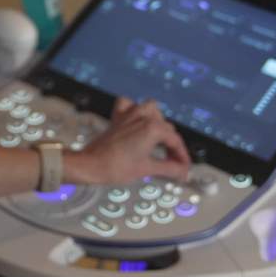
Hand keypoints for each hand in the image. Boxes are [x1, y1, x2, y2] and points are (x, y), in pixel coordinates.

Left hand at [67, 98, 190, 184]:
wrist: (90, 165)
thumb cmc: (115, 167)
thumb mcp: (147, 169)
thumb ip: (169, 169)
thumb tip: (182, 172)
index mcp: (152, 128)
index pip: (175, 141)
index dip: (182, 156)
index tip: (184, 168)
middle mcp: (142, 117)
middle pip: (167, 128)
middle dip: (172, 146)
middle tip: (173, 163)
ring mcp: (129, 115)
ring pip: (152, 109)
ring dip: (158, 123)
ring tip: (159, 140)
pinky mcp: (118, 118)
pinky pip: (128, 104)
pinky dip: (134, 110)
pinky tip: (137, 120)